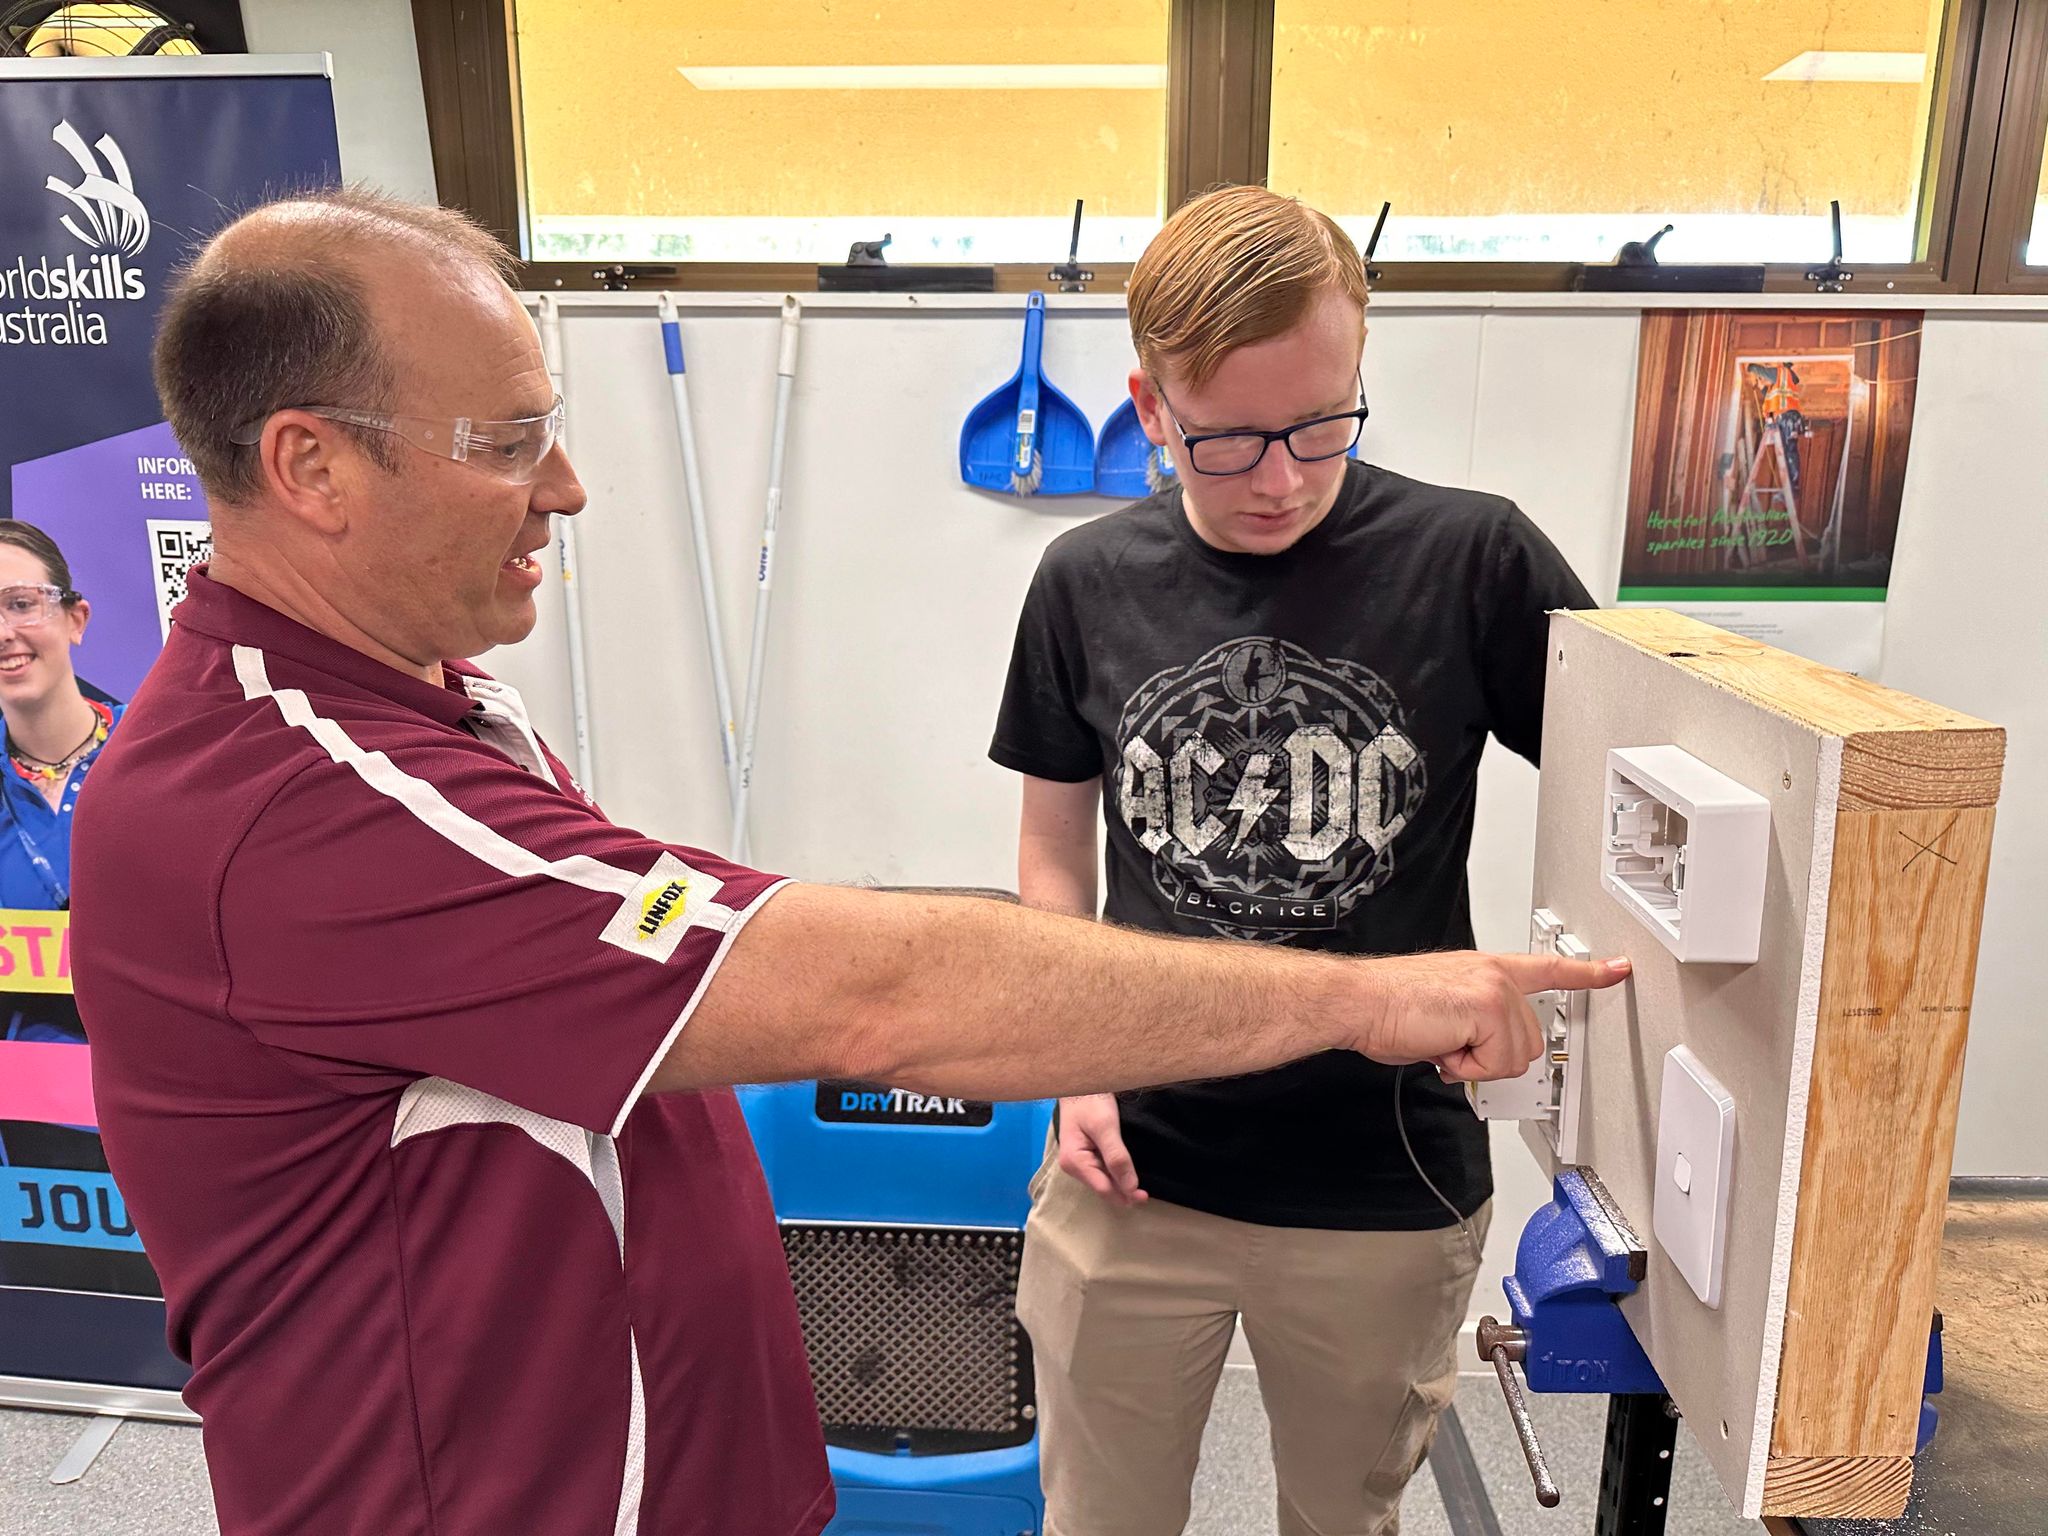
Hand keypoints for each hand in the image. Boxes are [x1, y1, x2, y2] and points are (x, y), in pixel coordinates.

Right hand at [1056, 1093, 1145, 1206]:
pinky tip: (1127, 1173)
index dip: (1124, 1195)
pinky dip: (1116, 1174)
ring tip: (1141, 1188)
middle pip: (1102, 1187)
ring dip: (1120, 1184)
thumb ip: (1117, 1157)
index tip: (1146, 1196)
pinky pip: (1102, 1171)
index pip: (1103, 1188)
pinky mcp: (1085, 1155)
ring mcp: (1078, 1161)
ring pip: (1103, 1180)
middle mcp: (1073, 1166)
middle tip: (1147, 1194)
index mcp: (1074, 1162)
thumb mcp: (1105, 1127)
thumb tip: (1130, 1188)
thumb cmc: (1090, 1100)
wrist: (1081, 1082)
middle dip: (1122, 1192)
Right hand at [1352, 950, 1630, 1082]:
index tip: (1616, 969)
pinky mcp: (1489, 1008)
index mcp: (1486, 970)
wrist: (1359, 1001)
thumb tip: (1475, 1052)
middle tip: (1452, 1046)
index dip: (1587, 973)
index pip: (1547, 968)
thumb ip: (1474, 1025)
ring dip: (1477, 1063)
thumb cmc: (1387, 1006)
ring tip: (1443, 1043)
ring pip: (1516, 1056)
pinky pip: (1498, 1062)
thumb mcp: (1443, 1013)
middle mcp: (1495, 974)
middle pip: (1530, 1040)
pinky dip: (1468, 1067)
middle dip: (1491, 1057)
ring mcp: (1495, 989)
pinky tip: (1443, 1047)